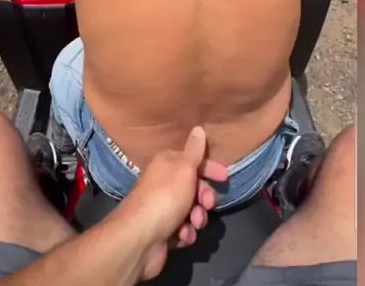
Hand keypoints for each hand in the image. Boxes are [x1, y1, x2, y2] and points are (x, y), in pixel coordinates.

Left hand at [121, 127, 227, 279]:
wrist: (141, 236)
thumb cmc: (166, 196)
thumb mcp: (184, 168)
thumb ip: (194, 150)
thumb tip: (198, 128)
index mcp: (167, 163)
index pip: (193, 161)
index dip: (210, 168)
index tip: (224, 178)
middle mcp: (163, 182)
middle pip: (194, 187)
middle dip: (204, 198)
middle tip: (207, 205)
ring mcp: (162, 207)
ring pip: (191, 210)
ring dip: (197, 218)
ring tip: (193, 224)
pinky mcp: (163, 230)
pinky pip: (183, 229)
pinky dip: (186, 233)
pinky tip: (182, 236)